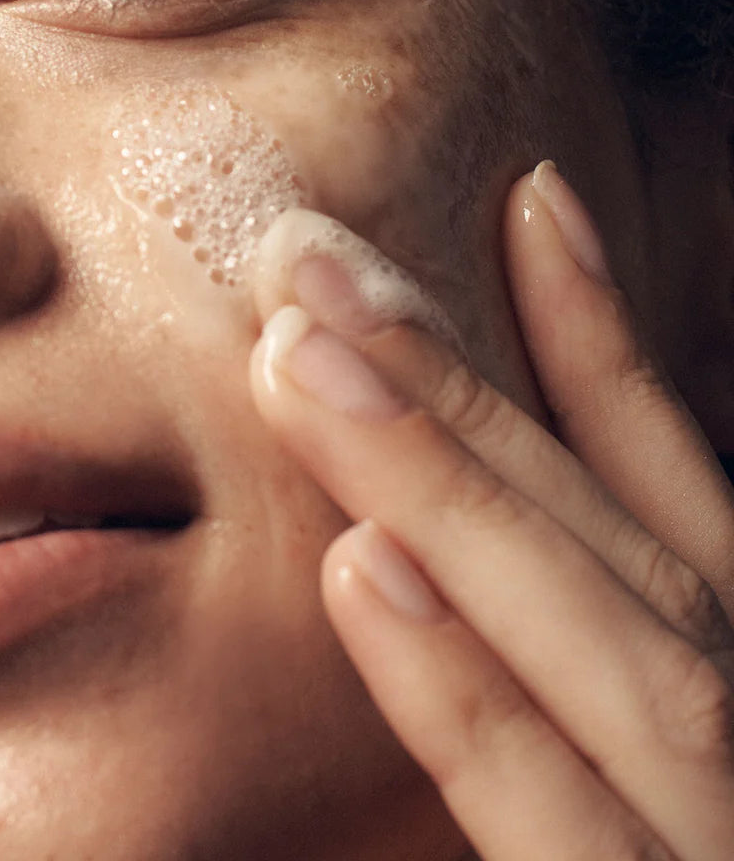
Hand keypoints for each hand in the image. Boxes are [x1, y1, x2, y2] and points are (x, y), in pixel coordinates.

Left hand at [250, 165, 733, 859]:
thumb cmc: (684, 841)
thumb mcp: (646, 768)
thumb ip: (572, 688)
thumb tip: (429, 552)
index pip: (669, 490)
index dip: (598, 342)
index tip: (522, 202)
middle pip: (607, 536)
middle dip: (459, 381)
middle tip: (310, 256)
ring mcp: (732, 848)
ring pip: (604, 644)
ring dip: (449, 484)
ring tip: (306, 354)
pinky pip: (571, 839)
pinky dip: (479, 702)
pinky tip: (366, 574)